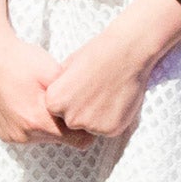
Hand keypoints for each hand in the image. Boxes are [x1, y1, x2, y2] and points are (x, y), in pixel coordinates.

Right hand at [0, 26, 92, 146]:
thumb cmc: (23, 60)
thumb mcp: (54, 73)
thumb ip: (74, 97)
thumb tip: (92, 110)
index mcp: (39, 121)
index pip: (80, 141)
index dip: (86, 127)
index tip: (85, 110)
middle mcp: (24, 134)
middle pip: (62, 140)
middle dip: (67, 124)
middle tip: (64, 101)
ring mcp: (12, 136)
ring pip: (46, 139)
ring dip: (49, 124)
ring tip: (44, 100)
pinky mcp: (4, 134)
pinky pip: (29, 136)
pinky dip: (33, 124)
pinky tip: (30, 104)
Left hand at [44, 0, 179, 141]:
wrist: (127, 51)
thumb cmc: (96, 54)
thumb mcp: (66, 68)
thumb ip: (60, 89)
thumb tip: (54, 100)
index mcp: (54, 102)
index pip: (56, 111)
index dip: (70, 99)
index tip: (81, 87)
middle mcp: (70, 118)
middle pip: (73, 121)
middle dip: (82, 111)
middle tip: (96, 90)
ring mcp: (92, 126)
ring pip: (91, 127)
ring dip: (97, 116)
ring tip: (108, 93)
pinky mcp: (111, 130)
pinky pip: (108, 129)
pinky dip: (112, 119)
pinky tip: (117, 100)